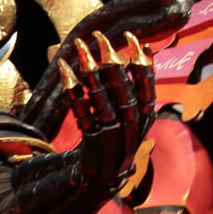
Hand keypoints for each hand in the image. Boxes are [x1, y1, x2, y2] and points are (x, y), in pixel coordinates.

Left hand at [58, 30, 155, 183]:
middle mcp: (132, 125)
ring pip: (102, 99)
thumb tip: (145, 50)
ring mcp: (113, 134)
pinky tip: (65, 71)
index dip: (141, 62)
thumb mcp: (137, 115)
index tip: (133, 37)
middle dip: (111, 60)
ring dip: (90, 71)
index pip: (147, 85)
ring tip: (81, 48)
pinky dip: (73, 91)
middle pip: (122, 89)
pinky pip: (82, 112)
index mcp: (146, 116)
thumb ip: (141, 87)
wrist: (106, 177)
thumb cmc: (120, 137)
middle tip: (100, 37)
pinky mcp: (93, 141)